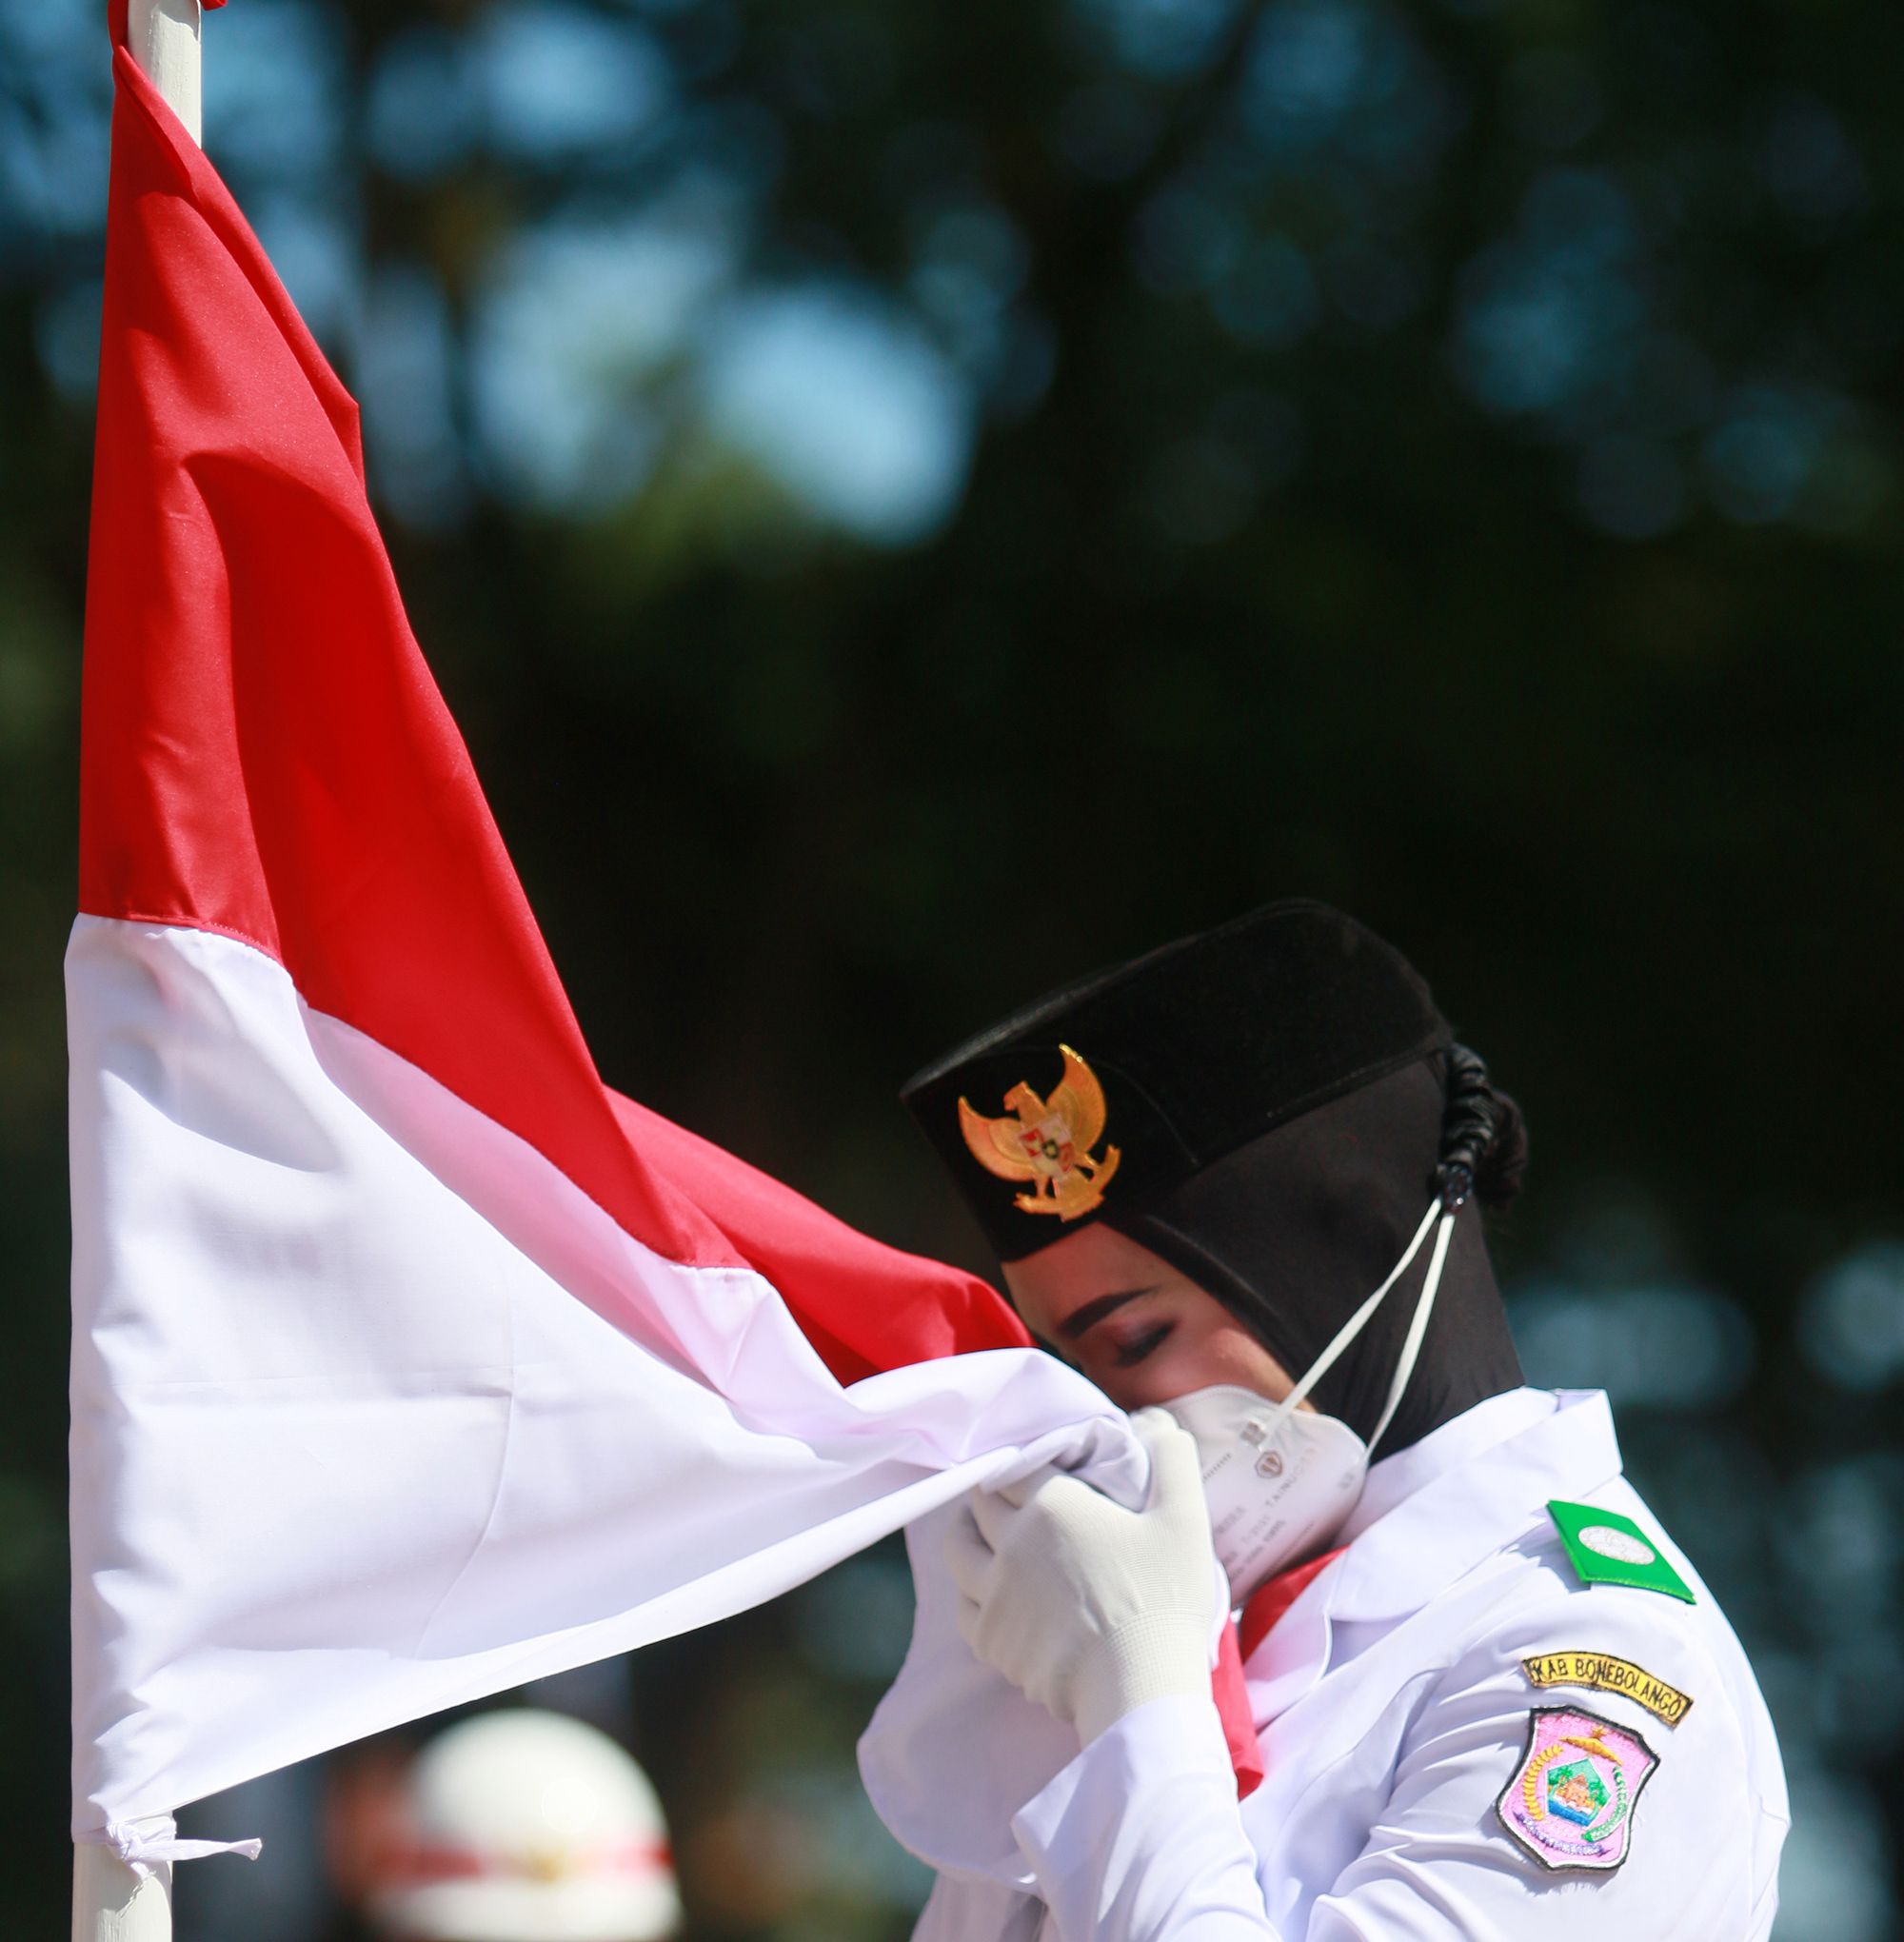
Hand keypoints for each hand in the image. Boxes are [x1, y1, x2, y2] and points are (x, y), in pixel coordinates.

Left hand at [945, 1407, 1220, 1742]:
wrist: (1140, 1689)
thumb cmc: (1164, 1598)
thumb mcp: (1184, 1518)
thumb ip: (1172, 1458)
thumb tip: (1156, 1422)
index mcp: (1053, 1504)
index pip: (1018, 1465)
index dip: (1024, 1461)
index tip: (1034, 1466)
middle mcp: (1012, 1542)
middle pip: (981, 1503)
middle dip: (991, 1492)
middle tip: (1005, 1494)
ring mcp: (995, 1593)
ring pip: (958, 1551)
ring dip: (965, 1535)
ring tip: (978, 1533)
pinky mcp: (992, 1640)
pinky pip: (964, 1608)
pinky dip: (970, 1594)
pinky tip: (986, 1595)